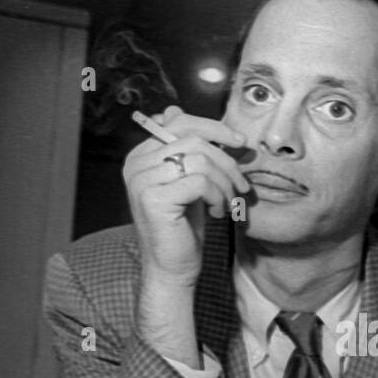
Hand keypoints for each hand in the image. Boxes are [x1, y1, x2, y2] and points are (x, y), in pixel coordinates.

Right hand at [122, 105, 250, 287]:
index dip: (214, 127)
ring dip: (224, 182)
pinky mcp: (153, 198)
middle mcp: (136, 164)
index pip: (179, 121)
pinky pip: (199, 181)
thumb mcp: (189, 182)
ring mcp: (141, 181)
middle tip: (242, 185)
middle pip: (192, 137)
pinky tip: (216, 213)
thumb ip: (187, 150)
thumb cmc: (183, 227)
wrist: (172, 268)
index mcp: (141, 155)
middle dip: (226, 160)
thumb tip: (177, 109)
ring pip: (199, 159)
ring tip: (228, 203)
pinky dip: (217, 196)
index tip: (240, 143)